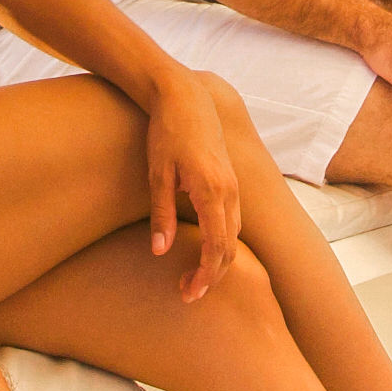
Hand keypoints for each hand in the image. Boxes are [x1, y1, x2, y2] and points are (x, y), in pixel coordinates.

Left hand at [143, 73, 252, 299]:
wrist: (185, 96)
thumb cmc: (165, 132)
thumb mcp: (157, 174)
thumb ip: (161, 215)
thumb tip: (160, 252)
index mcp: (212, 190)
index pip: (216, 247)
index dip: (205, 275)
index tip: (189, 294)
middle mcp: (229, 191)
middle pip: (230, 248)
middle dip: (212, 276)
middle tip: (187, 294)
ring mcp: (233, 185)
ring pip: (234, 235)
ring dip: (217, 261)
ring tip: (191, 277)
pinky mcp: (229, 180)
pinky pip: (233, 220)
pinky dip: (221, 243)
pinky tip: (203, 250)